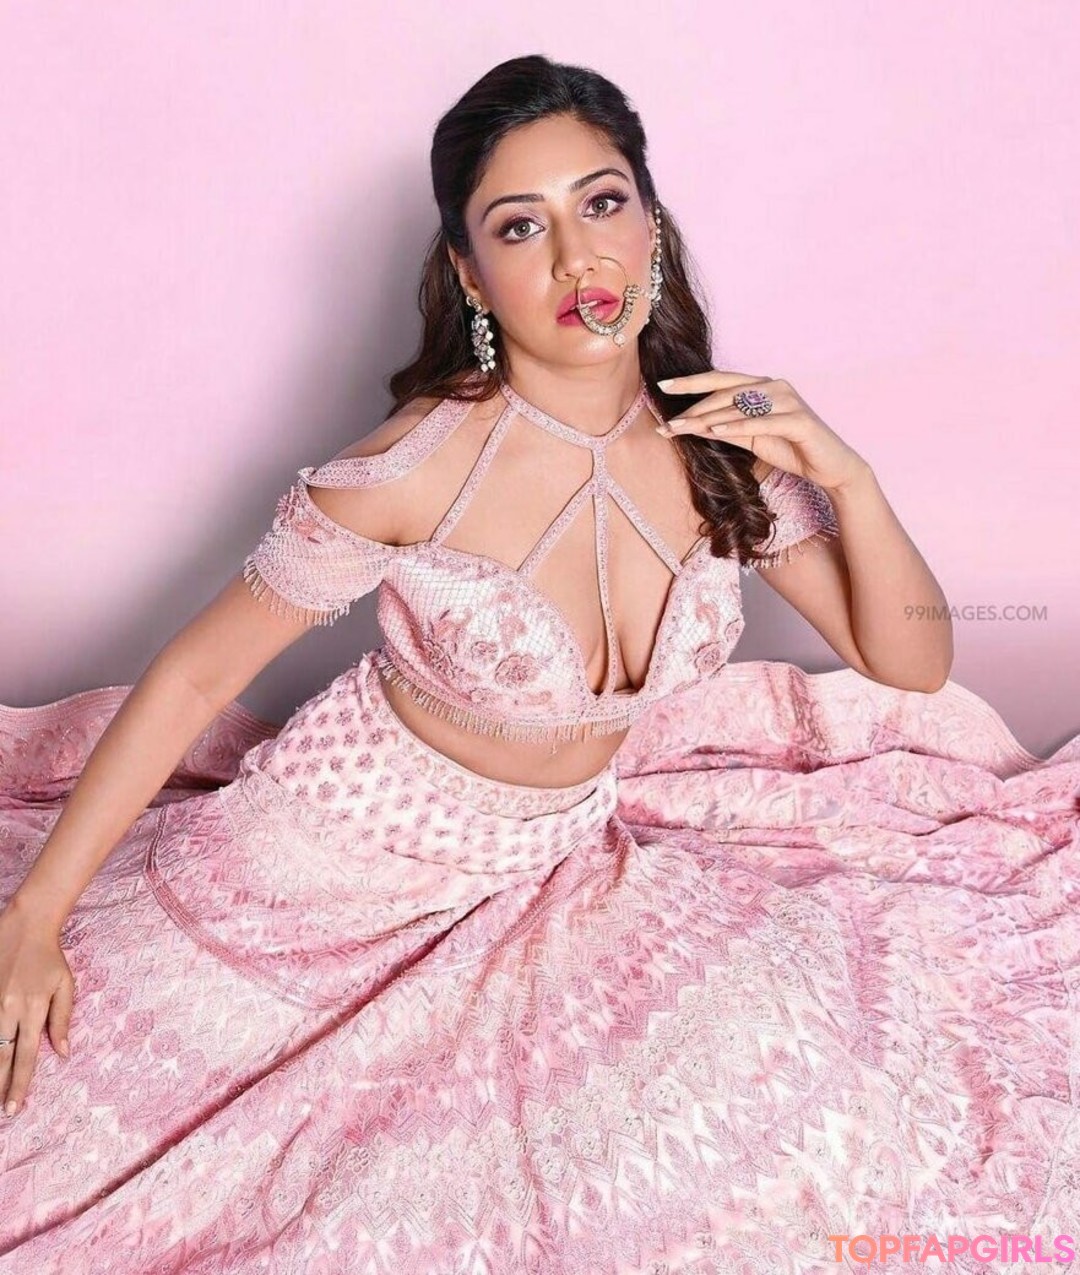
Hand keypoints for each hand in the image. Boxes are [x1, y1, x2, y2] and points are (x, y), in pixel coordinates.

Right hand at [0, 902, 74, 1115]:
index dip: (20, 1083)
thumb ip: (62, 1019)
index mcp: (33, 1009)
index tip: (15, 1107)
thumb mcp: (65, 985)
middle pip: (1, 1056)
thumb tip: (63, 1052)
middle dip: (0, 1086)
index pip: (27, 1056)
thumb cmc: (50, 958)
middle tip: (2, 1111)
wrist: (26, 926)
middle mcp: (9, 1009)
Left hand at [656, 370, 868, 492]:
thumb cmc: (791, 449)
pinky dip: (738, 426)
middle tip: (667, 421)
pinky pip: (762, 422)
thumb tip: (692, 425)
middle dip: (693, 407)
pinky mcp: (799, 420)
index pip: (720, 380)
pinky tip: (715, 431)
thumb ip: (726, 428)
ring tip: (681, 428)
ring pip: (740, 406)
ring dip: (707, 418)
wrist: (830, 466)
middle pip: (726, 391)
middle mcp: (774, 386)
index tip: (662, 386)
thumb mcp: (751, 438)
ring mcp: (788, 400)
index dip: (691, 382)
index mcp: (761, 386)